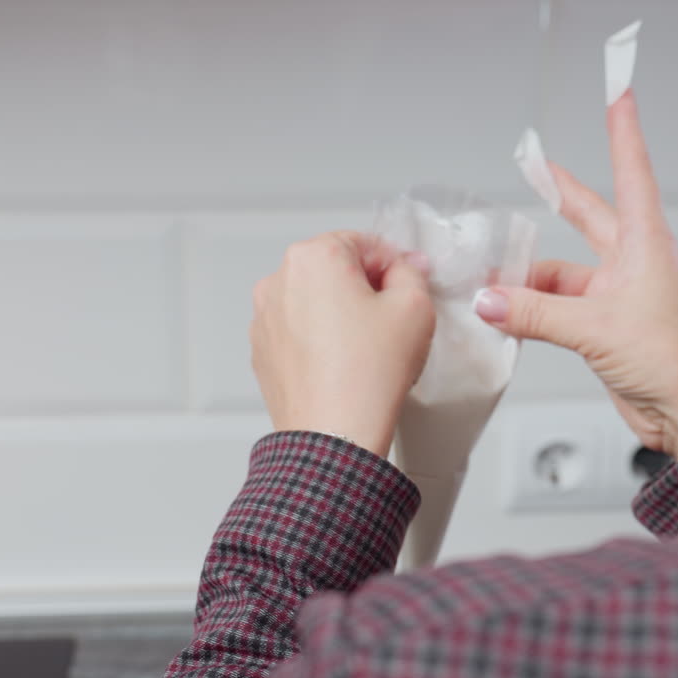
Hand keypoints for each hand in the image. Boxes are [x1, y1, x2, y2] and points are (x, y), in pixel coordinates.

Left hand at [251, 232, 435, 456]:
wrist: (334, 434)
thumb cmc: (370, 372)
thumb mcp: (415, 306)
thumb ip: (411, 272)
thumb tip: (402, 268)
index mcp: (313, 256)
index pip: (364, 243)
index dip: (394, 266)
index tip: (409, 290)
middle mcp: (278, 280)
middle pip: (335, 270)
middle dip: (364, 289)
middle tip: (390, 323)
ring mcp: (264, 317)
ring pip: (315, 301)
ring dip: (340, 314)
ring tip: (365, 350)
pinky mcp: (262, 350)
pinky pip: (299, 331)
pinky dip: (321, 340)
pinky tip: (343, 366)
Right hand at [475, 93, 677, 457]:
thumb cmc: (674, 361)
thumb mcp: (596, 329)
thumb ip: (535, 313)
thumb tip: (489, 299)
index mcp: (645, 246)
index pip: (631, 173)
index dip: (622, 132)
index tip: (619, 94)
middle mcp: (632, 265)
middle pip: (589, 217)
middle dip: (559, 193)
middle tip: (533, 166)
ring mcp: (618, 297)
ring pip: (561, 275)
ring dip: (528, 279)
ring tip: (491, 283)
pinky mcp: (605, 329)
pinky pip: (557, 309)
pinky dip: (530, 310)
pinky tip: (505, 314)